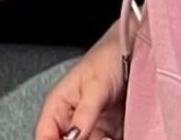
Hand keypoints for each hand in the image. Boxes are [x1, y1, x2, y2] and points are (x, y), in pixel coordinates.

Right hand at [34, 23, 125, 139]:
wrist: (136, 50)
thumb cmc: (108, 58)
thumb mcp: (94, 86)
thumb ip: (83, 114)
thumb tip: (71, 139)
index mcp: (58, 105)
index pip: (44, 135)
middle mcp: (72, 118)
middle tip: (97, 137)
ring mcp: (91, 126)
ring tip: (107, 137)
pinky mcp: (109, 131)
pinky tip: (114, 137)